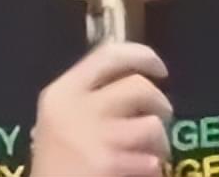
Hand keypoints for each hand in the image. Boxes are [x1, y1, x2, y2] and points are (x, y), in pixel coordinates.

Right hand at [30, 42, 171, 176]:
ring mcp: (95, 137)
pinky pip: (154, 162)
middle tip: (159, 120)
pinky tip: (135, 174)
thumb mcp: (60, 120)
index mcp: (61, 92)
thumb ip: (89, 97)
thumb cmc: (58, 164)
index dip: (142, 56)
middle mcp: (76, 108)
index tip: (160, 70)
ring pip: (153, 126)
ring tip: (146, 156)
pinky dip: (153, 170)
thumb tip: (138, 76)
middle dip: (160, 105)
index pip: (108, 54)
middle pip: (139, 86)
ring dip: (160, 144)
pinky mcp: (111, 164)